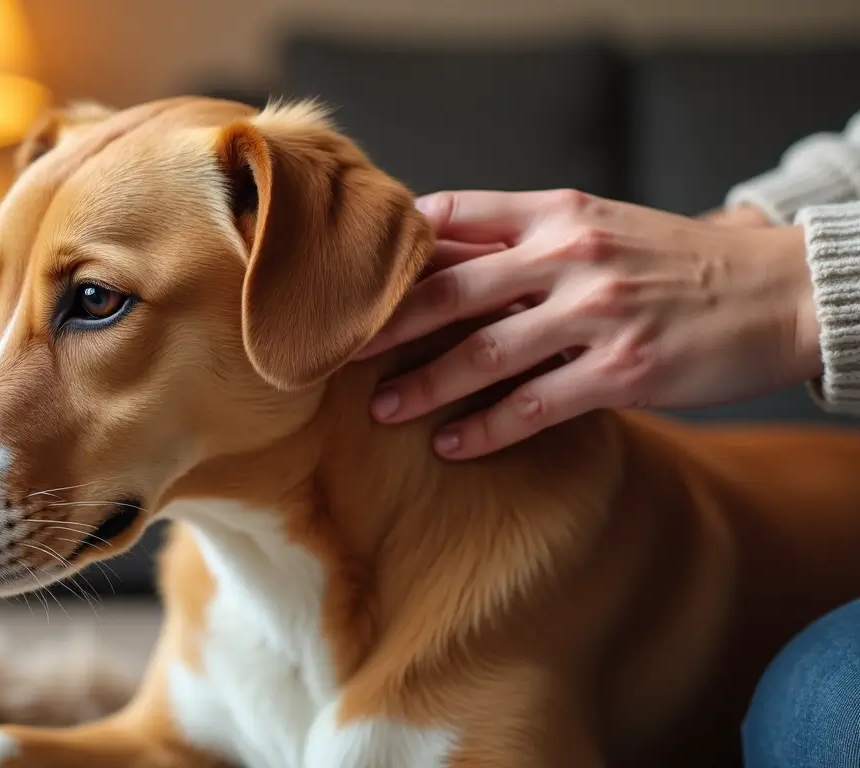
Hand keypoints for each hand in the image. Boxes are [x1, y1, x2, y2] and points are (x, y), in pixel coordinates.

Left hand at [359, 189, 820, 459]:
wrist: (779, 291)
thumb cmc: (673, 262)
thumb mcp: (599, 225)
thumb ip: (522, 237)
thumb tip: (434, 256)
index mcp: (556, 212)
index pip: (451, 218)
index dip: (393, 253)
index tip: (347, 285)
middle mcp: (569, 255)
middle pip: (449, 287)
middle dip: (383, 323)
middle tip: (331, 353)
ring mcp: (596, 313)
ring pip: (482, 352)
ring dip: (422, 384)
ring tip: (378, 411)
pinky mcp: (624, 370)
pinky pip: (534, 405)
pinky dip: (485, 428)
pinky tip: (448, 445)